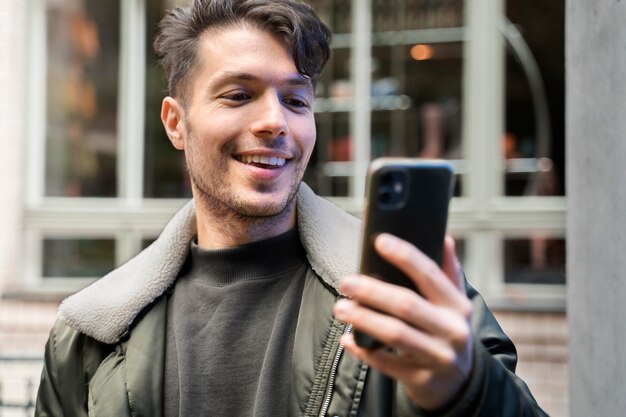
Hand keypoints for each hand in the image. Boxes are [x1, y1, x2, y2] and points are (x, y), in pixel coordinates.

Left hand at [332, 233, 473, 410]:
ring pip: (394, 334)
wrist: (460, 383)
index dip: (405, 256)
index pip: (430, 275)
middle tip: (346, 282)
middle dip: (372, 291)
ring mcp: (437, 357)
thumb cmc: (448, 332)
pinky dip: (363, 350)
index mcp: (458, 306)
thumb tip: (444, 237)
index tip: (379, 241)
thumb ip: (448, 272)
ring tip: (340, 308)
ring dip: (363, 319)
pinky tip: (347, 339)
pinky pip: (386, 364)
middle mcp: (452, 330)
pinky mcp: (421, 379)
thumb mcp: (455, 304)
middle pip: (406, 305)